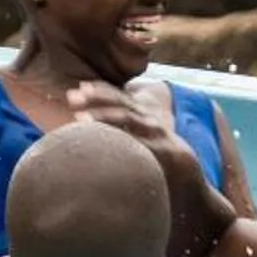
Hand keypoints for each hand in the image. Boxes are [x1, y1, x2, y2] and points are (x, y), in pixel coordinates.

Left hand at [64, 76, 178, 142]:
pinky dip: (119, 139)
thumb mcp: (140, 131)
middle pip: (120, 102)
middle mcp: (147, 117)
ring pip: (126, 118)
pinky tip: (102, 141)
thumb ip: (121, 125)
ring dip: (102, 116)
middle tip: (71, 96)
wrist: (185, 169)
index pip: (119, 95)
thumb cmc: (155, 151)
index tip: (80, 87)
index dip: (99, 89)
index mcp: (141, 111)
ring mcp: (154, 131)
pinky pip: (136, 142)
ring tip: (80, 118)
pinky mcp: (159, 148)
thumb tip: (89, 124)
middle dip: (96, 97)